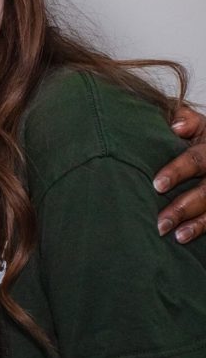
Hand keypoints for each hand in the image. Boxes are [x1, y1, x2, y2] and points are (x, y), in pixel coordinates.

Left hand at [156, 106, 205, 242]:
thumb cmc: (199, 137)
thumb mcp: (199, 124)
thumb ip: (185, 120)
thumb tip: (176, 125)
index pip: (196, 159)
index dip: (178, 172)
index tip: (157, 185)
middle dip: (184, 207)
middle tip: (160, 222)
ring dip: (195, 224)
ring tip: (174, 235)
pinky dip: (202, 228)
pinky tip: (184, 237)